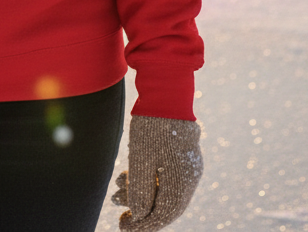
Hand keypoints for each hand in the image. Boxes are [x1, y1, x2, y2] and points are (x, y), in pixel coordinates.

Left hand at [112, 115, 202, 230]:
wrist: (165, 90)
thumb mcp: (141, 160)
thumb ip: (140, 190)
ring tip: (117, 190)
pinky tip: (127, 175)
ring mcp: (187, 165)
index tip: (124, 227)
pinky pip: (165, 176)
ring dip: (140, 192)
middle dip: (141, 210)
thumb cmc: (152, 125)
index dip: (143, 225)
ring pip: (163, 189)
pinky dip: (147, 179)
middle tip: (119, 212)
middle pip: (165, 204)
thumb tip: (139, 215)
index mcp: (183, 182)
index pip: (164, 215)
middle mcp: (190, 177)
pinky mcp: (180, 153)